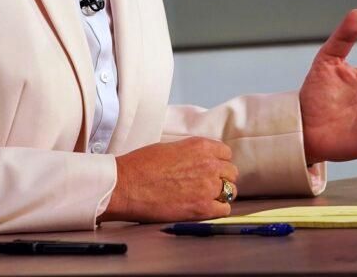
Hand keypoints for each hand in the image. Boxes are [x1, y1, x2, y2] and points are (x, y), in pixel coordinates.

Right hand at [99, 137, 237, 222]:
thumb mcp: (170, 147)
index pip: (226, 153)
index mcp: (201, 146)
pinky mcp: (202, 208)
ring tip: (206, 198)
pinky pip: (224, 210)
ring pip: (230, 191)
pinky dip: (217, 210)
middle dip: (221, 178)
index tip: (212, 168)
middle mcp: (209, 164)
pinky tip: (205, 209)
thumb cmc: (140, 165)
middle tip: (207, 185)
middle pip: (231, 172)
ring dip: (220, 194)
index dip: (219, 162)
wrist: (126, 185)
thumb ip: (191, 153)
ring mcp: (207, 187)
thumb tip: (198, 161)